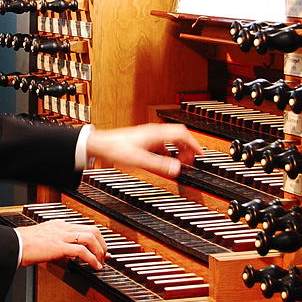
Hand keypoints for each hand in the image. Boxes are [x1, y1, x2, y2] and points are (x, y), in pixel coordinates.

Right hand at [17, 220, 106, 269]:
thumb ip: (57, 242)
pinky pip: (82, 251)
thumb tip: (67, 253)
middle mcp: (63, 227)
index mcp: (59, 224)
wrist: (14, 246)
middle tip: (105, 255)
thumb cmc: (23, 244)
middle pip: (92, 230)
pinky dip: (92, 259)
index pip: (84, 226)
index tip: (101, 247)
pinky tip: (94, 266)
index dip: (97, 237)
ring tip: (101, 262)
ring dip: (100, 251)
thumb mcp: (43, 239)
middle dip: (103, 243)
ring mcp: (61, 236)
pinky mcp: (59, 247)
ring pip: (90, 237)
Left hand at [85, 123, 202, 177]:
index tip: (200, 154)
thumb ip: (159, 165)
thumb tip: (177, 169)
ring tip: (180, 162)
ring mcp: (149, 136)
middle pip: (179, 135)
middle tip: (191, 160)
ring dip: (178, 150)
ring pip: (170, 139)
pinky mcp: (144, 141)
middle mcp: (154, 132)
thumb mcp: (139, 160)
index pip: (182, 134)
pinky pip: (162, 145)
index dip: (194, 144)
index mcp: (156, 133)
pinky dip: (168, 152)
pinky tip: (165, 161)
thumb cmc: (116, 149)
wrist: (100, 145)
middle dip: (188, 147)